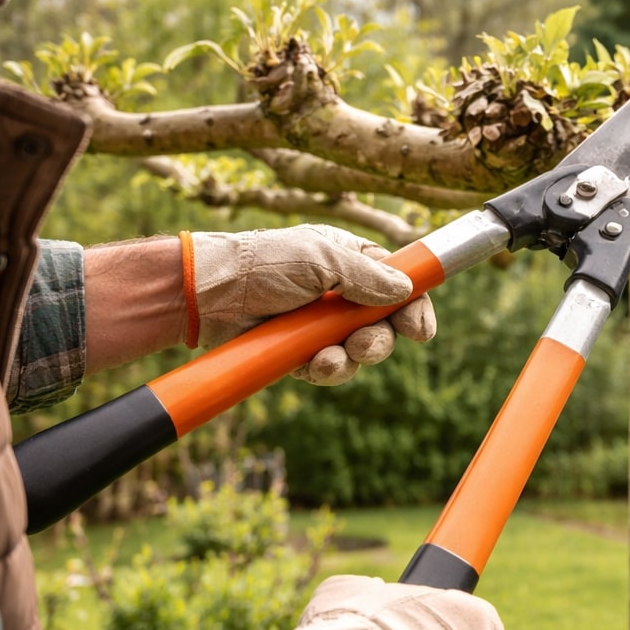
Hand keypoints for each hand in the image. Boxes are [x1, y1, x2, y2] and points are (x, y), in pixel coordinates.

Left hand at [182, 226, 436, 383]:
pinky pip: (329, 369)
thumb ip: (366, 275)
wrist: (209, 294)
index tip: (420, 329)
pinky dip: (326, 370)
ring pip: (358, 352)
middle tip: (364, 343)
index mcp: (349, 260)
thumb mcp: (320, 258)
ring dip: (352, 358)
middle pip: (384, 324)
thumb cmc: (262, 263)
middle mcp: (339, 294)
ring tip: (332, 355)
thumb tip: (405, 291)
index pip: (398, 283)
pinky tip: (313, 364)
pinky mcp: (300, 352)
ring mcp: (320, 325)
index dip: (414, 306)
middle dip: (380, 339)